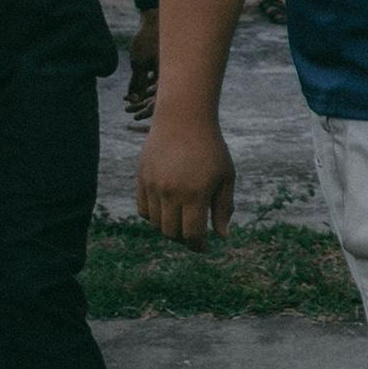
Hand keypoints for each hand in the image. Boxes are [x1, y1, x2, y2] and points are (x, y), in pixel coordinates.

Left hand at [125, 9, 159, 119]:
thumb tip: (133, 98)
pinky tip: (132, 91)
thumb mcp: (139, 63)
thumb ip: (137, 81)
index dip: (148, 110)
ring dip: (142, 96)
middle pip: (158, 97)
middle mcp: (172, 75)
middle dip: (142, 105)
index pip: (160, 100)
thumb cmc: (148, 41)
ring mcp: (168, 70)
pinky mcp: (163, 66)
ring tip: (127, 101)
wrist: (155, 22)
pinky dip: (144, 86)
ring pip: (155, 89)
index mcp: (170, 77)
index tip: (135, 116)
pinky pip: (154, 81)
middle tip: (128, 110)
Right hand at [136, 117, 235, 248]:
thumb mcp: (226, 178)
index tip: (205, 248)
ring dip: (169, 229)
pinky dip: (153, 217)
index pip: (191, 234)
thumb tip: (222, 236)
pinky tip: (167, 212)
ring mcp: (153, 186)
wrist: (183, 120)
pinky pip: (143, 209)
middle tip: (195, 237)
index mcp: (195, 194)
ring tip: (183, 223)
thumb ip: (223, 208)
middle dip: (184, 240)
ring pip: (155, 223)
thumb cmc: (211, 149)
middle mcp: (170, 192)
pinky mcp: (141, 179)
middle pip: (171, 232)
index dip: (198, 246)